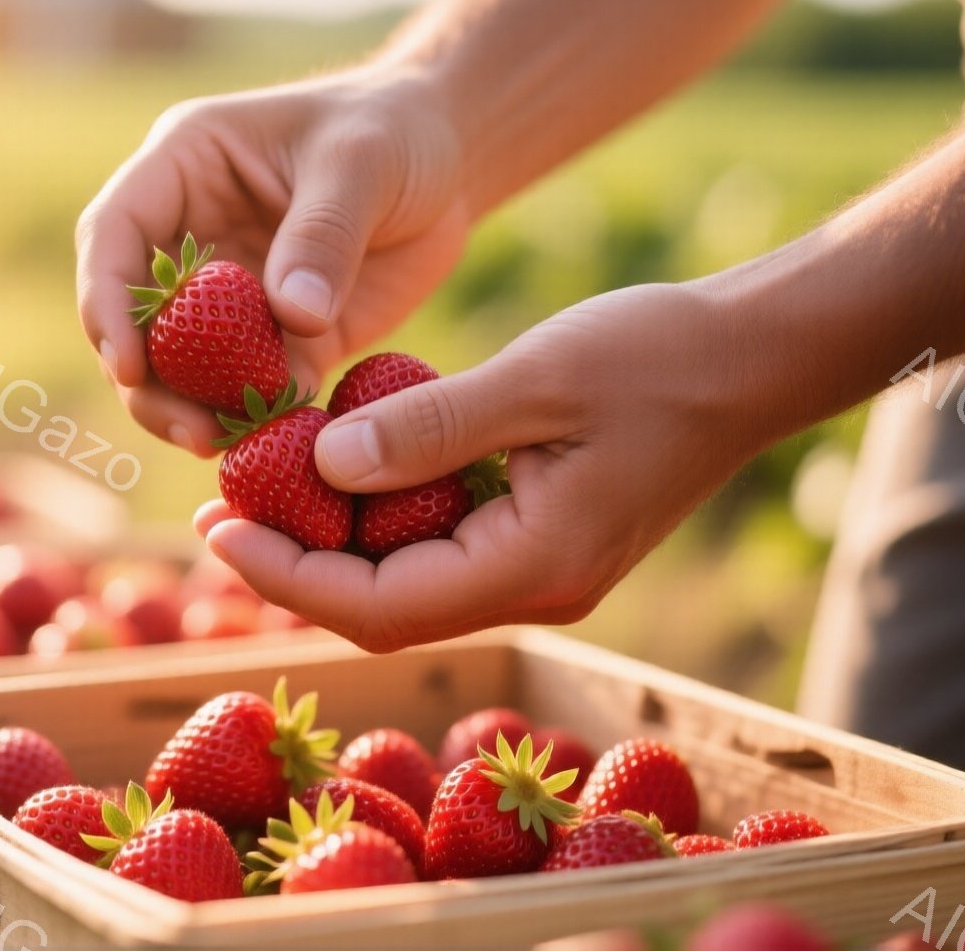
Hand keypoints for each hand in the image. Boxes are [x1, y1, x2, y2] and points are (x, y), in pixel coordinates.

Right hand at [77, 71, 468, 453]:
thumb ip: (323, 235)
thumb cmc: (394, 130)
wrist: (450, 161)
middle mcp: (189, 236)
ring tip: (221, 447)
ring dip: (192, 410)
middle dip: (146, 381)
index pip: (113, 235)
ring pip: (182, 367)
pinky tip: (279, 446)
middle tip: (187, 430)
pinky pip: (250, 389)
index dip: (106, 300)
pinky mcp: (276, 339)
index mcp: (182, 169)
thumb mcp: (361, 163)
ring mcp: (229, 295)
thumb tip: (292, 317)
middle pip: (134, 317)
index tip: (127, 363)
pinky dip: (256, 421)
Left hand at [195, 281, 779, 651]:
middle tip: (212, 508)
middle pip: (384, 607)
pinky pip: (440, 545)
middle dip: (293, 565)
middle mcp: (534, 587)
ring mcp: (540, 568)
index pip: (380, 606)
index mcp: (534, 566)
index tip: (213, 528)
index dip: (287, 576)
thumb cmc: (656, 356)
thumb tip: (321, 464)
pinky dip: (380, 515)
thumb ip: (429, 427)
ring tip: (251, 487)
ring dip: (330, 541)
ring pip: (408, 579)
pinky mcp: (539, 537)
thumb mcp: (534, 378)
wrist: (752, 357)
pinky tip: (331, 466)